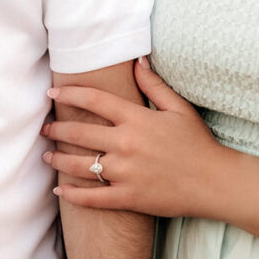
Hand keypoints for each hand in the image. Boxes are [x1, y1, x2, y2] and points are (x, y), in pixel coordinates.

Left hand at [43, 57, 228, 218]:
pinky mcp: (128, 197)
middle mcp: (127, 144)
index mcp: (137, 120)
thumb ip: (154, 85)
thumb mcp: (179, 108)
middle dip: (56, 130)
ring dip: (58, 160)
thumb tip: (137, 60)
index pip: (94, 101)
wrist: (214, 182)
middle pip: (80, 133)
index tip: (52, 94)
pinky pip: (92, 197)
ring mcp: (126, 172)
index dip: (69, 95)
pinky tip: (60, 189)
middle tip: (43, 129)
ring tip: (47, 156)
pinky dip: (73, 194)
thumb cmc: (197, 144)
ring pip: (80, 165)